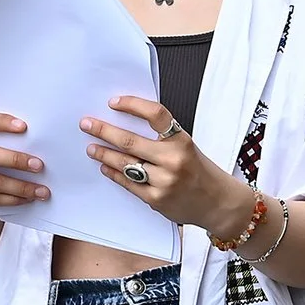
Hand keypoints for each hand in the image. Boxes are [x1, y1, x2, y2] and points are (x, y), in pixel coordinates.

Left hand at [83, 96, 249, 237]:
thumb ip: (162, 137)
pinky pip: (128, 184)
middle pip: (130, 141)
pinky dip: (113, 173)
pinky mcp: (156, 199)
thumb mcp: (187, 146)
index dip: (132, 105)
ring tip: (91, 147)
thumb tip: (127, 122)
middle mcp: (173, 160)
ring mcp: (163, 181)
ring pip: (125, 164)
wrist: (217, 202)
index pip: (155, 115)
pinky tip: (105, 166)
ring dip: (104, 153)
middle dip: (104, 131)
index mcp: (181, 141)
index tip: (114, 102)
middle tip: (87, 124)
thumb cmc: (200, 171)